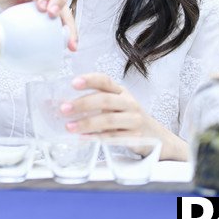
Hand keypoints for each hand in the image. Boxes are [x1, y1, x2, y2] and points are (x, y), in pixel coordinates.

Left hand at [60, 73, 188, 159]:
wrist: (158, 137)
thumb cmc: (128, 118)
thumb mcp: (115, 106)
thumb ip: (93, 102)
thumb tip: (61, 103)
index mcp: (120, 91)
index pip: (105, 80)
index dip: (89, 80)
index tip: (73, 83)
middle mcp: (128, 103)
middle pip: (105, 99)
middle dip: (82, 104)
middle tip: (64, 109)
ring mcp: (134, 120)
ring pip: (108, 119)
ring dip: (86, 123)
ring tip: (69, 127)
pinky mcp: (136, 137)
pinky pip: (114, 137)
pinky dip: (97, 137)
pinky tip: (84, 138)